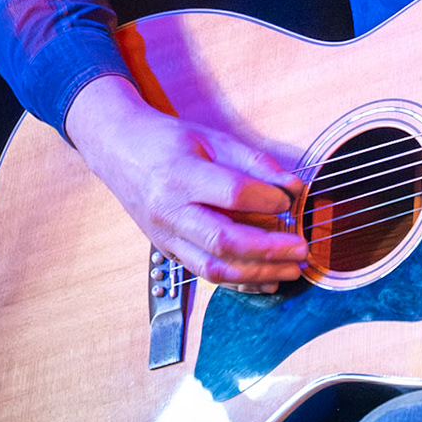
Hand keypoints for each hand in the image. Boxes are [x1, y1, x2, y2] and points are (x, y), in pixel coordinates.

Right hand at [65, 75, 307, 290]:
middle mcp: (168, 211)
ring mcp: (165, 236)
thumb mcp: (213, 139)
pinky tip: (268, 281)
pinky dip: (239, 283)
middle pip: (222, 240)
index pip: (232, 193)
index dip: (267, 200)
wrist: (119, 150)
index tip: (289, 200)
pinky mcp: (167, 251)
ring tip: (292, 270)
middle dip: (269, 249)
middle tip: (302, 249)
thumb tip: (293, 187)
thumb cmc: (169, 142)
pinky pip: (204, 275)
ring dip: (258, 274)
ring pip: (213, 268)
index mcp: (179, 175)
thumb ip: (255, 162)